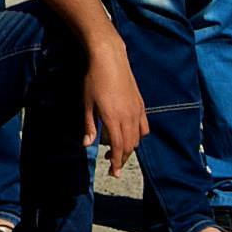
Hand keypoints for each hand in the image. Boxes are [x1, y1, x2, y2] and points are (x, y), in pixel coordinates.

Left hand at [81, 42, 148, 176]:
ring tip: (118, 150)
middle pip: (129, 145)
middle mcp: (128, 117)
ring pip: (137, 137)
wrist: (110, 59)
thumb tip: (88, 145)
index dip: (117, 162)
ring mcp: (137, 110)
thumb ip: (89, 126)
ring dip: (129, 148)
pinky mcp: (141, 104)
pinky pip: (144, 126)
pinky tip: (130, 136)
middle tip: (112, 164)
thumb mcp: (87, 104)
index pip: (119, 148)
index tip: (114, 172)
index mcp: (113, 118)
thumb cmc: (94, 80)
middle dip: (122, 158)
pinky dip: (138, 135)